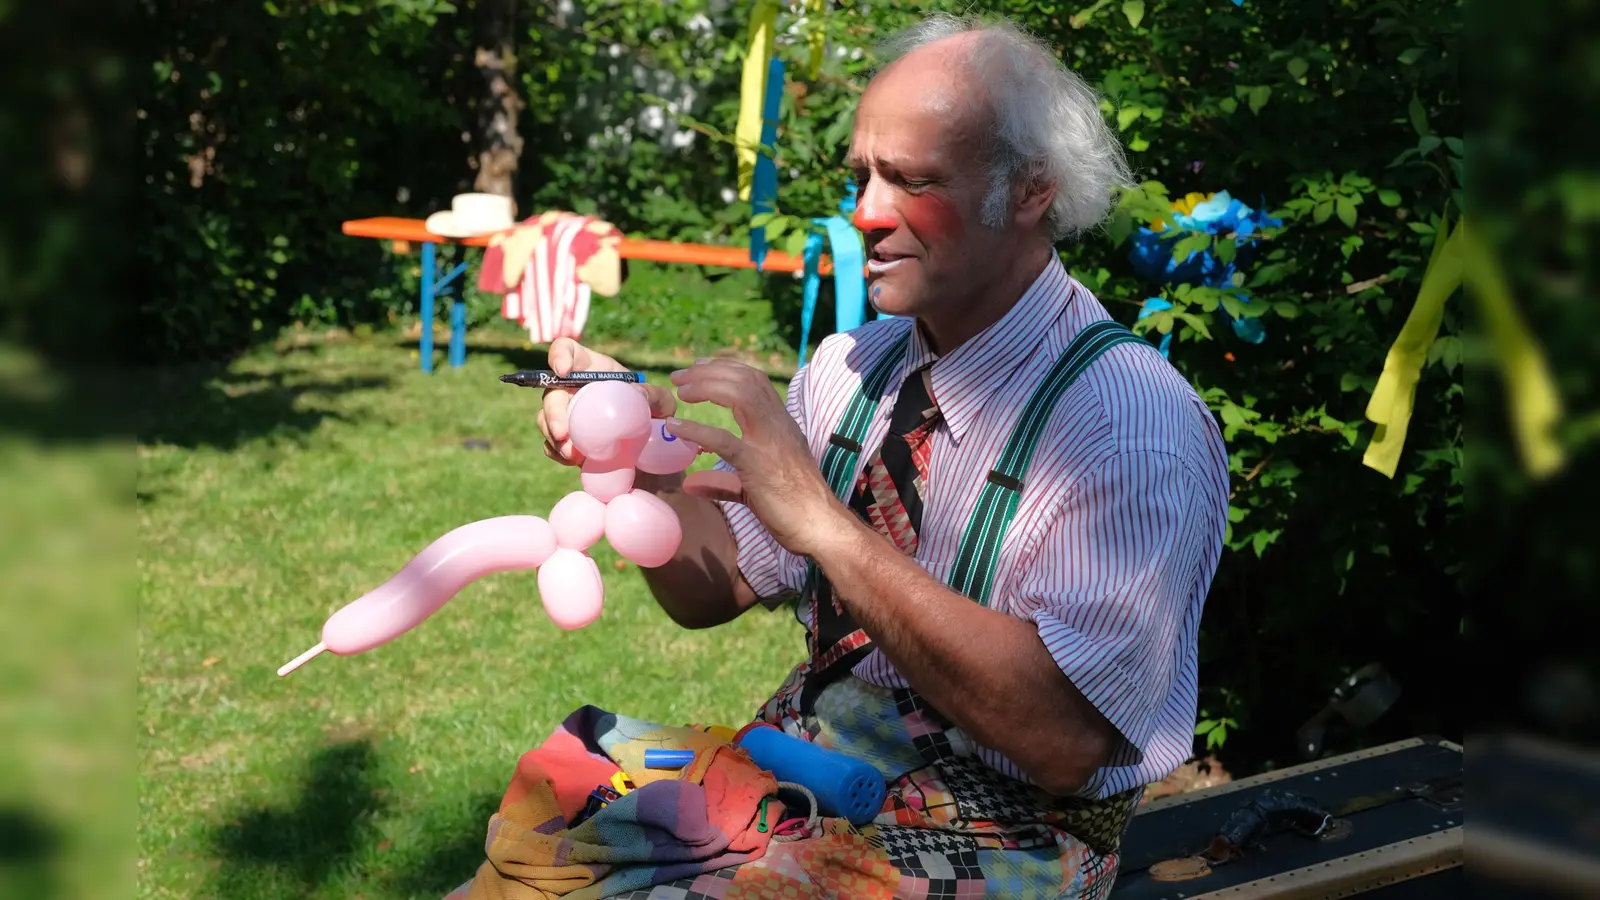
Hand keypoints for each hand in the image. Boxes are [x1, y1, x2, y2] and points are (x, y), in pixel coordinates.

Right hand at [537, 338, 676, 465]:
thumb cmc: (652, 415)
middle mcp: (572, 389)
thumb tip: (636, 394)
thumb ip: (654, 395)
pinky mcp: (565, 440)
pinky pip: (550, 444)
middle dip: (552, 412)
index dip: (559, 355)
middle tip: (563, 433)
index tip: (563, 371)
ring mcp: (565, 415)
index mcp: (592, 369)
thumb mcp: (661, 403)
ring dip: (553, 436)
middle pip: (550, 391)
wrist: (648, 450)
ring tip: (572, 454)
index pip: (567, 350)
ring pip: (544, 419)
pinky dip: (557, 452)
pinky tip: (574, 460)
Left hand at [665, 358, 848, 556]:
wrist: (819, 525)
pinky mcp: (758, 464)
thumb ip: (722, 481)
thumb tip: (691, 483)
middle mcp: (778, 425)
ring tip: (682, 391)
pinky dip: (698, 430)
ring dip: (706, 386)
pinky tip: (677, 427)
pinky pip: (724, 440)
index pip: (756, 381)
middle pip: (745, 379)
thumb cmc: (793, 507)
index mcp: (781, 424)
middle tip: (680, 376)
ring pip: (740, 394)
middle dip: (710, 371)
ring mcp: (769, 441)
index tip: (700, 367)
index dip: (726, 368)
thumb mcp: (753, 487)